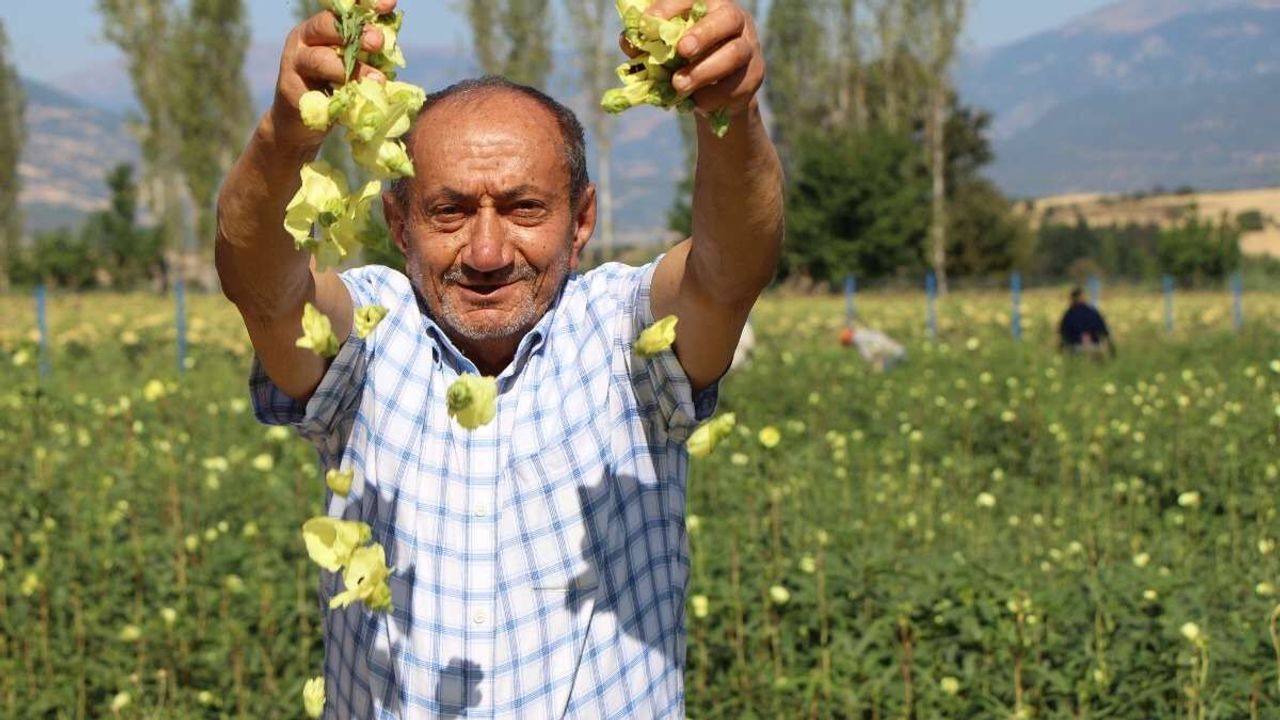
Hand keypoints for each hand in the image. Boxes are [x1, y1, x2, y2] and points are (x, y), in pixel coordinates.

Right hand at [270, 0, 396, 145]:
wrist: (301, 122)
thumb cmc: (333, 88)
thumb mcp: (355, 65)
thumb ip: (370, 52)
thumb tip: (391, 41)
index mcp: (323, 26)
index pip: (343, 8)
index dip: (365, 3)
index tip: (388, 5)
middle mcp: (306, 38)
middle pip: (326, 25)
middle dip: (356, 33)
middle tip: (378, 42)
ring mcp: (295, 62)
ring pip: (320, 58)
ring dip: (349, 69)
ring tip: (376, 80)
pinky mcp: (289, 89)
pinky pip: (315, 91)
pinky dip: (336, 97)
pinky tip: (351, 103)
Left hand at [641, 0, 764, 118]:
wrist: (716, 92)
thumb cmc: (686, 60)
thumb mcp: (665, 49)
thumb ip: (648, 42)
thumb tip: (628, 41)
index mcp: (711, 4)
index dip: (672, 6)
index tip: (649, 21)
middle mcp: (735, 20)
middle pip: (728, 18)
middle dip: (703, 34)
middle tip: (682, 50)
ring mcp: (749, 48)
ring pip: (734, 54)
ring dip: (704, 71)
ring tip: (678, 84)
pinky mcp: (754, 76)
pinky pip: (735, 86)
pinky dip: (712, 96)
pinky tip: (696, 102)